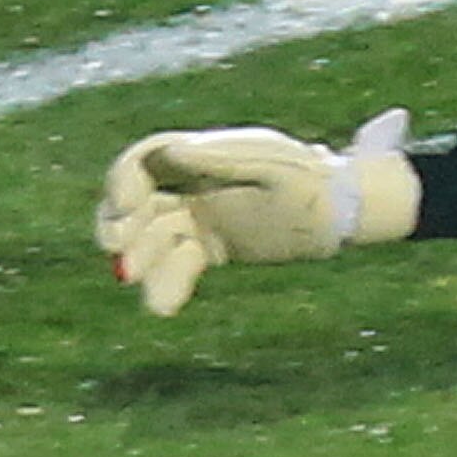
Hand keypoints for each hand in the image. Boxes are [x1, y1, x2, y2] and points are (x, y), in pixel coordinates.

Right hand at [95, 110, 418, 315]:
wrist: (341, 214)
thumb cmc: (310, 182)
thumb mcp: (271, 168)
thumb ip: (223, 160)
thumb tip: (172, 149)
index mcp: (202, 154)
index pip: (145, 160)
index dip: (123, 179)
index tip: (123, 205)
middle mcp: (192, 183)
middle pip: (138, 202)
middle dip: (122, 226)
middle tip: (116, 252)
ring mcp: (198, 216)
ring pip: (155, 239)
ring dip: (144, 263)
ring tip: (147, 292)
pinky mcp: (210, 248)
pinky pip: (178, 266)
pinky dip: (168, 284)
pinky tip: (163, 307)